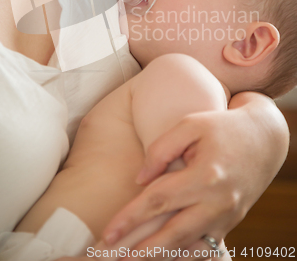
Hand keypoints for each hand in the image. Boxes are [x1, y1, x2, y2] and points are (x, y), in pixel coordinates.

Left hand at [103, 95, 288, 259]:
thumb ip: (162, 148)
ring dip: (160, 257)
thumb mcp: (191, 124)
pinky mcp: (231, 222)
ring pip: (188, 246)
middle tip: (112, 258)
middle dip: (141, 251)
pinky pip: (204, 246)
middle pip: (173, 234)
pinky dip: (183, 255)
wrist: (264, 139)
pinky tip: (163, 257)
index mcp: (206, 175)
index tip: (108, 232)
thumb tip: (141, 179)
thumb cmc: (223, 127)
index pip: (159, 200)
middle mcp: (218, 202)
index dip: (130, 217)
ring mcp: (227, 216)